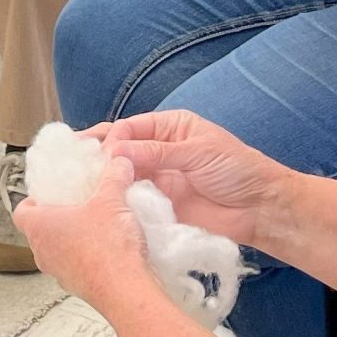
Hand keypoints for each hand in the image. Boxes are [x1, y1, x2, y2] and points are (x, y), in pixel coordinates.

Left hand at [14, 154, 154, 309]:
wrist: (126, 290)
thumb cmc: (108, 250)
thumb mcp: (112, 199)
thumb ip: (113, 176)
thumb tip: (118, 163)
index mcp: (40, 227)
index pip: (21, 211)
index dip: (32, 200)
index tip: (47, 193)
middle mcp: (43, 253)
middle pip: (39, 231)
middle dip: (57, 217)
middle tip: (76, 204)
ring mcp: (59, 273)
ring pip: (57, 251)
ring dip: (72, 239)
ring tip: (96, 225)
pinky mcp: (77, 286)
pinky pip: (75, 267)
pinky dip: (87, 257)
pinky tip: (109, 248)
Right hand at [94, 111, 288, 246]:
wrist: (260, 209)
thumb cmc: (237, 170)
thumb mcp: (198, 151)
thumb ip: (157, 151)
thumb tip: (116, 151)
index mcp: (169, 128)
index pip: (130, 128)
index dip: (113, 139)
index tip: (102, 154)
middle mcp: (159, 151)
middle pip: (120, 149)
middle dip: (99, 155)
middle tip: (75, 165)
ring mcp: (158, 179)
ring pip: (122, 175)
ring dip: (105, 179)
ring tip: (81, 185)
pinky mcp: (159, 205)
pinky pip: (133, 200)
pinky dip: (118, 200)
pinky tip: (100, 203)